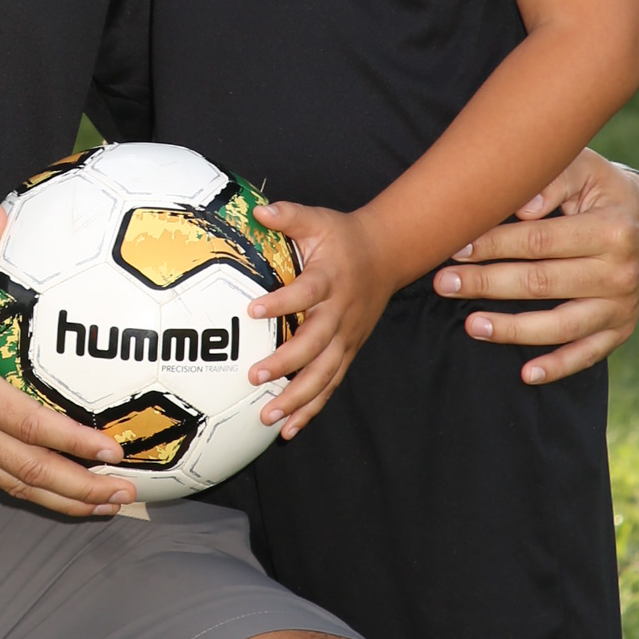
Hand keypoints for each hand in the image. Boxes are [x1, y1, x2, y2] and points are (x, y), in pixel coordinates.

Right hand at [0, 211, 139, 515]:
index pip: (35, 428)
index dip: (78, 444)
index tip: (116, 454)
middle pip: (33, 474)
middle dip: (84, 491)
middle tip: (129, 498)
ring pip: (12, 485)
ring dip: (60, 500)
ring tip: (101, 507)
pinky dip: (20, 484)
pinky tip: (40, 482)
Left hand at [243, 201, 396, 438]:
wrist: (386, 255)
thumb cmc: (342, 239)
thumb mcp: (318, 220)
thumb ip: (289, 216)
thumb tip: (259, 209)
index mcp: (330, 280)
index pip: (305, 292)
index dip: (282, 302)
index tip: (253, 309)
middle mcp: (339, 314)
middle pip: (315, 344)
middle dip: (286, 363)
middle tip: (256, 376)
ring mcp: (345, 338)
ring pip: (323, 374)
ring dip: (297, 398)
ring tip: (269, 415)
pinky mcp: (347, 352)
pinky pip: (329, 385)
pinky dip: (311, 409)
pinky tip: (289, 429)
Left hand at [432, 150, 638, 384]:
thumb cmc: (601, 188)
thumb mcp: (583, 169)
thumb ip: (551, 182)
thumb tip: (521, 208)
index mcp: (612, 229)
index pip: (540, 242)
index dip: (494, 246)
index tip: (456, 248)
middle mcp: (621, 272)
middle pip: (542, 283)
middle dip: (487, 284)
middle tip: (443, 284)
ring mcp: (623, 305)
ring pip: (561, 326)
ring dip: (512, 329)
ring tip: (471, 326)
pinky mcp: (621, 328)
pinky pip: (588, 354)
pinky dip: (558, 367)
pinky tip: (526, 374)